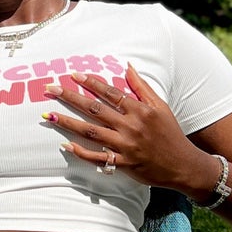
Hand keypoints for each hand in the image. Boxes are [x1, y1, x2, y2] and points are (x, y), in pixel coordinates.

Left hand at [41, 62, 215, 194]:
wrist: (182, 165)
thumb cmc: (170, 133)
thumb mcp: (161, 106)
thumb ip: (142, 87)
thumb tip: (127, 67)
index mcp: (140, 110)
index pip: (110, 93)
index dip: (91, 83)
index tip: (73, 74)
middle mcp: (130, 126)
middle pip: (94, 109)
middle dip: (70, 98)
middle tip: (49, 89)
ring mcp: (125, 146)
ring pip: (91, 132)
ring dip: (68, 123)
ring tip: (49, 115)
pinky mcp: (122, 163)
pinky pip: (97, 157)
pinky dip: (80, 152)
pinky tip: (65, 144)